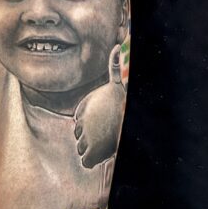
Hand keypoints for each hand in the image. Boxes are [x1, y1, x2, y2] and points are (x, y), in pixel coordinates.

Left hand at [74, 45, 125, 168]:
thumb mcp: (117, 82)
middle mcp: (80, 124)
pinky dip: (93, 159)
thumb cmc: (125, 102)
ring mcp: (85, 138)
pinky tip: (103, 152)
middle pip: (79, 137)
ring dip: (92, 149)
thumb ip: (114, 67)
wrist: (129, 115)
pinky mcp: (91, 152)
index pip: (78, 125)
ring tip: (106, 142)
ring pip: (82, 149)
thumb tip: (117, 47)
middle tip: (106, 134)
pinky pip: (86, 161)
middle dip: (90, 138)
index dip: (92, 125)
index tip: (105, 124)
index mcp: (82, 111)